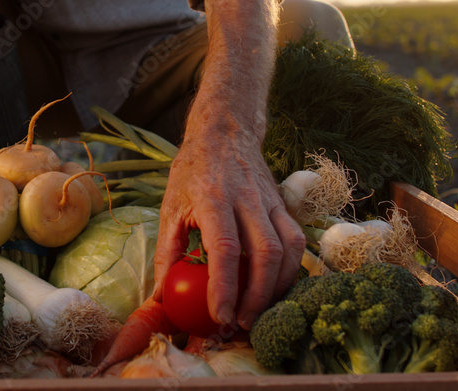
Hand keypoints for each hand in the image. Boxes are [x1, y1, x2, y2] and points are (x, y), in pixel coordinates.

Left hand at [154, 117, 304, 331]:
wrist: (225, 132)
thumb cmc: (192, 172)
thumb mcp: (170, 206)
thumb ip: (167, 252)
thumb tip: (161, 297)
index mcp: (213, 199)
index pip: (225, 248)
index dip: (224, 286)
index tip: (220, 316)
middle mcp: (247, 199)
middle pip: (264, 253)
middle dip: (256, 296)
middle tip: (243, 325)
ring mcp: (270, 201)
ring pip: (288, 249)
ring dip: (277, 287)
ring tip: (260, 313)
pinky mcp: (284, 205)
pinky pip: (296, 242)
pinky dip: (291, 271)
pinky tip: (276, 290)